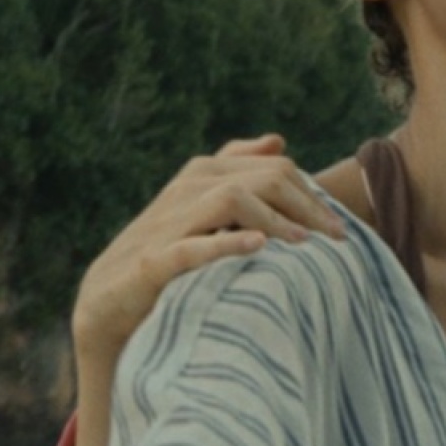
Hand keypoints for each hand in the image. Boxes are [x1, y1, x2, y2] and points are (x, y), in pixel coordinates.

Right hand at [69, 134, 345, 445]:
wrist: (106, 305)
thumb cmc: (165, 260)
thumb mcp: (203, 214)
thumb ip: (237, 174)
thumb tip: (278, 141)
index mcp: (199, 177)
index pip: (267, 168)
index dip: (308, 191)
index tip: (339, 225)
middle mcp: (183, 192)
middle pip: (254, 179)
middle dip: (303, 204)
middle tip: (337, 237)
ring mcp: (165, 226)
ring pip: (226, 199)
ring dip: (271, 217)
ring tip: (304, 243)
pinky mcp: (149, 263)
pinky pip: (189, 247)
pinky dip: (224, 243)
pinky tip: (256, 246)